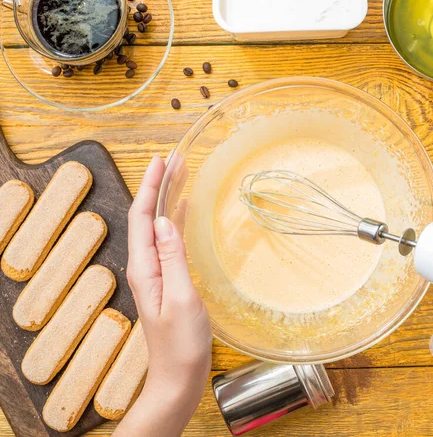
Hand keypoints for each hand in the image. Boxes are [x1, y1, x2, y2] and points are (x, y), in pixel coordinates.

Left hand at [114, 155, 211, 436]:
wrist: (178, 376)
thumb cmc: (181, 343)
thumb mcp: (180, 298)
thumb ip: (172, 258)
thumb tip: (166, 220)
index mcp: (144, 268)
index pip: (142, 218)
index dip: (151, 187)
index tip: (163, 160)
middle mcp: (146, 267)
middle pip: (148, 218)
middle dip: (158, 186)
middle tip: (175, 160)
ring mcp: (156, 274)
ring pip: (159, 228)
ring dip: (167, 200)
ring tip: (181, 177)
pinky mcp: (168, 281)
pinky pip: (169, 242)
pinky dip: (176, 221)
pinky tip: (185, 214)